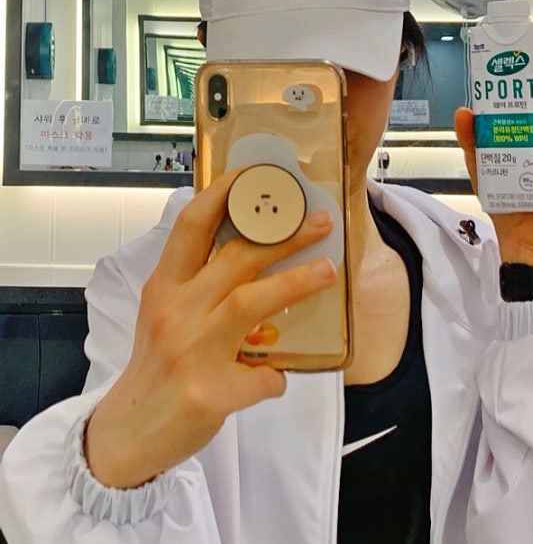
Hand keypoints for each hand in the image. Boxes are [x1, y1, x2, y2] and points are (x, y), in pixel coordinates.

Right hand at [84, 167, 336, 488]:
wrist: (128, 432)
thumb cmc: (157, 364)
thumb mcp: (165, 311)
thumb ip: (199, 281)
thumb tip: (253, 246)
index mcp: (165, 286)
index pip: (193, 224)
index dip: (226, 193)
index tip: (257, 177)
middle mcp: (176, 311)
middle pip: (236, 258)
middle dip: (284, 235)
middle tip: (321, 222)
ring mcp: (191, 351)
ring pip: (250, 302)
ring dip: (295, 282)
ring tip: (327, 271)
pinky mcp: (209, 393)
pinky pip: (261, 376)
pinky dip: (275, 376)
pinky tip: (278, 376)